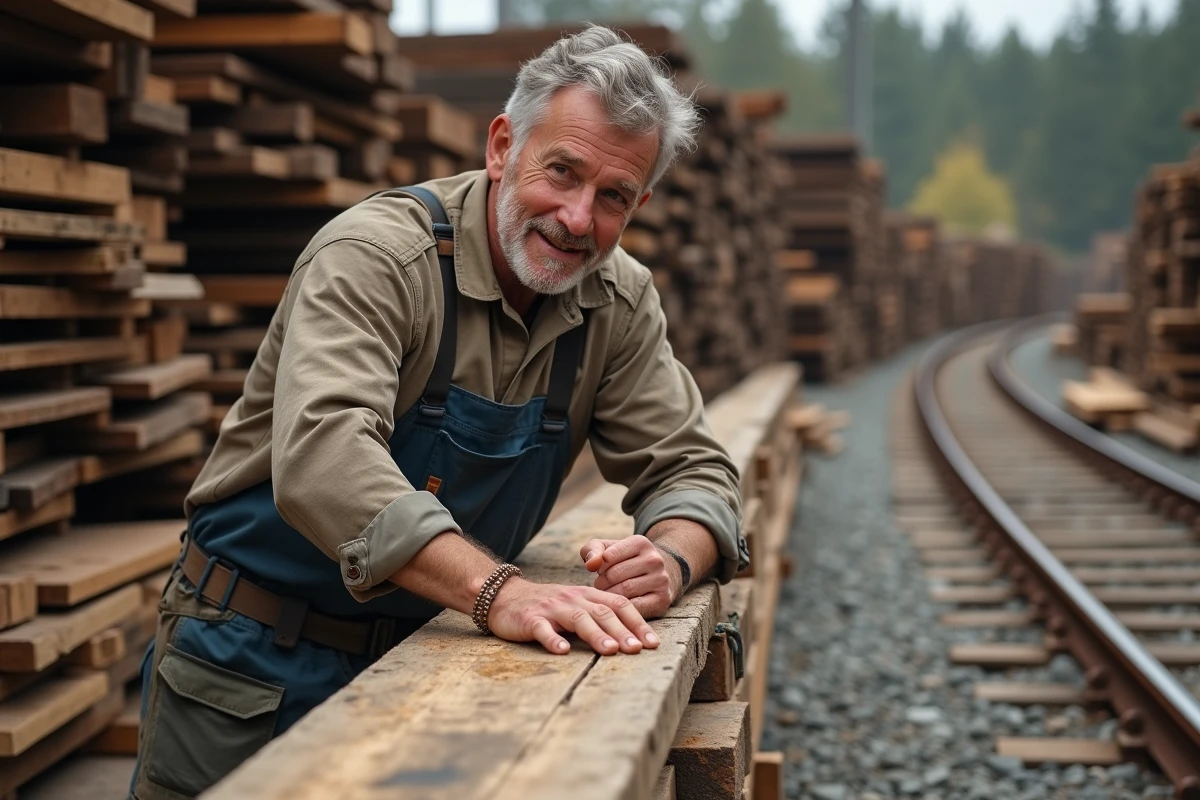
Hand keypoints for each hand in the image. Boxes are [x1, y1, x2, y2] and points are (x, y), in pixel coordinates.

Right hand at [485, 577, 659, 655]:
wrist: (505, 597)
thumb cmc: (548, 607)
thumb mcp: (576, 606)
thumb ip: (600, 617)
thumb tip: (633, 639)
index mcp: (587, 596)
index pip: (619, 605)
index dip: (637, 623)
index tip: (653, 643)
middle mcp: (572, 599)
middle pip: (602, 612)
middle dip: (622, 631)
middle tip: (637, 649)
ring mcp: (551, 609)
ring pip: (577, 619)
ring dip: (595, 635)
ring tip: (610, 651)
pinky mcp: (530, 619)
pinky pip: (542, 629)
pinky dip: (552, 640)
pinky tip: (561, 651)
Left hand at [579, 536, 679, 618]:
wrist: (654, 575)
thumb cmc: (623, 562)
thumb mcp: (607, 550)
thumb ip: (592, 550)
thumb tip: (591, 564)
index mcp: (640, 543)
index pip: (608, 556)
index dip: (598, 567)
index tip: (600, 571)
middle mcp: (654, 559)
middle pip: (615, 574)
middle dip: (601, 582)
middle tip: (600, 586)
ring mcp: (661, 580)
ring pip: (625, 590)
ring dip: (610, 595)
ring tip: (608, 594)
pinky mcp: (662, 599)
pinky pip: (636, 606)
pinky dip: (623, 607)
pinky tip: (619, 604)